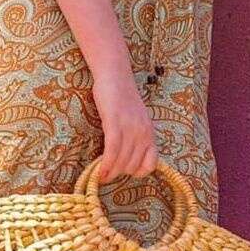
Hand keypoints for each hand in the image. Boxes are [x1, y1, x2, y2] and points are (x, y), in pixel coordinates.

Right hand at [92, 68, 158, 183]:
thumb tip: (128, 157)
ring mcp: (130, 128)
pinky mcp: (114, 123)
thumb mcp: (137, 119)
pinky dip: (105, 164)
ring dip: (110, 172)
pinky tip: (99, 171)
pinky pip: (111, 151)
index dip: (137, 172)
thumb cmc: (122, 97)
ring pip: (121, 161)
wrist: (115, 75)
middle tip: (106, 173)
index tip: (124, 171)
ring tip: (101, 174)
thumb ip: (136, 136)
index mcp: (150, 132)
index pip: (150, 164)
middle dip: (119, 173)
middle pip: (132, 166)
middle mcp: (143, 132)